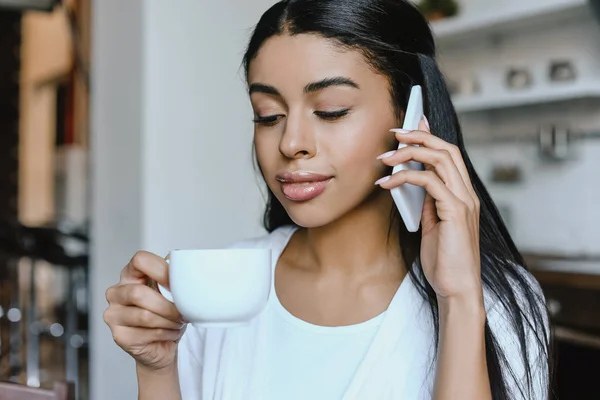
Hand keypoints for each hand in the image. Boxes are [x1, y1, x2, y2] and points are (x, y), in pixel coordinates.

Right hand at [103, 251, 186, 371]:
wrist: (163, 343)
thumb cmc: (167, 311)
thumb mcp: (171, 290)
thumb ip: (174, 276)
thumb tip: (186, 270)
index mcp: (130, 274)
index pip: (140, 260)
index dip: (162, 271)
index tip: (179, 284)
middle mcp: (116, 292)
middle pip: (138, 293)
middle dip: (167, 305)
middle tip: (183, 312)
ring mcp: (114, 315)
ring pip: (145, 316)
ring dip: (169, 321)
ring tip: (178, 322)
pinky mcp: (119, 336)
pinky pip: (148, 333)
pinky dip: (167, 333)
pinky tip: (170, 332)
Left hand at [376, 117, 481, 302]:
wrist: (457, 288)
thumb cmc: (445, 261)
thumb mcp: (434, 227)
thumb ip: (430, 204)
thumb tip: (416, 185)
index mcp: (464, 196)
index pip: (450, 156)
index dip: (431, 136)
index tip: (411, 126)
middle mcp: (468, 194)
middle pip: (447, 149)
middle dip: (420, 135)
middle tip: (395, 132)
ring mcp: (464, 201)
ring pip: (440, 159)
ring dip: (409, 153)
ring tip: (385, 157)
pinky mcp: (455, 212)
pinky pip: (430, 182)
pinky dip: (405, 177)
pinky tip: (387, 183)